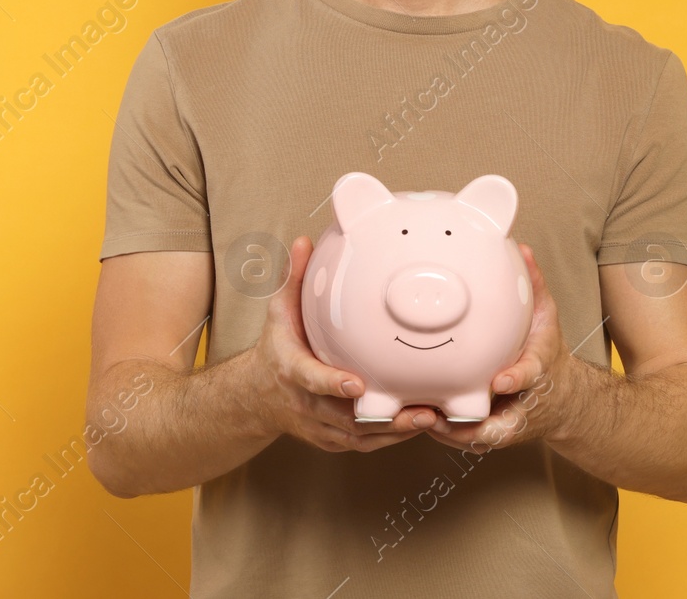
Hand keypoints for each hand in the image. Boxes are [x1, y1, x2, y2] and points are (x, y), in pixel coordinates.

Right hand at [248, 236, 441, 452]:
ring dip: (396, 431)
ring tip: (430, 418)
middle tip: (420, 409)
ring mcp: (319, 427)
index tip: (357, 385)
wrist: (255, 397)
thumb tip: (305, 242)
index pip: (310, 380)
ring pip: (359, 437)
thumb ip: (294, 279)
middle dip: (382, 418)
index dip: (332, 385)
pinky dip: (392, 438)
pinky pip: (364, 444)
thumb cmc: (275, 348)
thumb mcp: (278, 312)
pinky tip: (421, 426)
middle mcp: (305, 404)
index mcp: (291, 370)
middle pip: (345, 418)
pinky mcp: (332, 440)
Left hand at [426, 243, 580, 452]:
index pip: (528, 377)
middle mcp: (518, 403)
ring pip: (473, 435)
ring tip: (419, 417)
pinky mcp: (485, 432)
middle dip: (471, 423)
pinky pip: (459, 435)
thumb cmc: (544, 352)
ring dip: (446, 430)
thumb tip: (521, 249)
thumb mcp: (546, 317)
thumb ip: (534, 285)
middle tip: (441, 413)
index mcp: (534, 373)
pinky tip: (411, 417)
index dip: (515, 380)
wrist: (558, 397)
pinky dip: (438, 431)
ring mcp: (502, 422)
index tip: (501, 382)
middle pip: (496, 422)